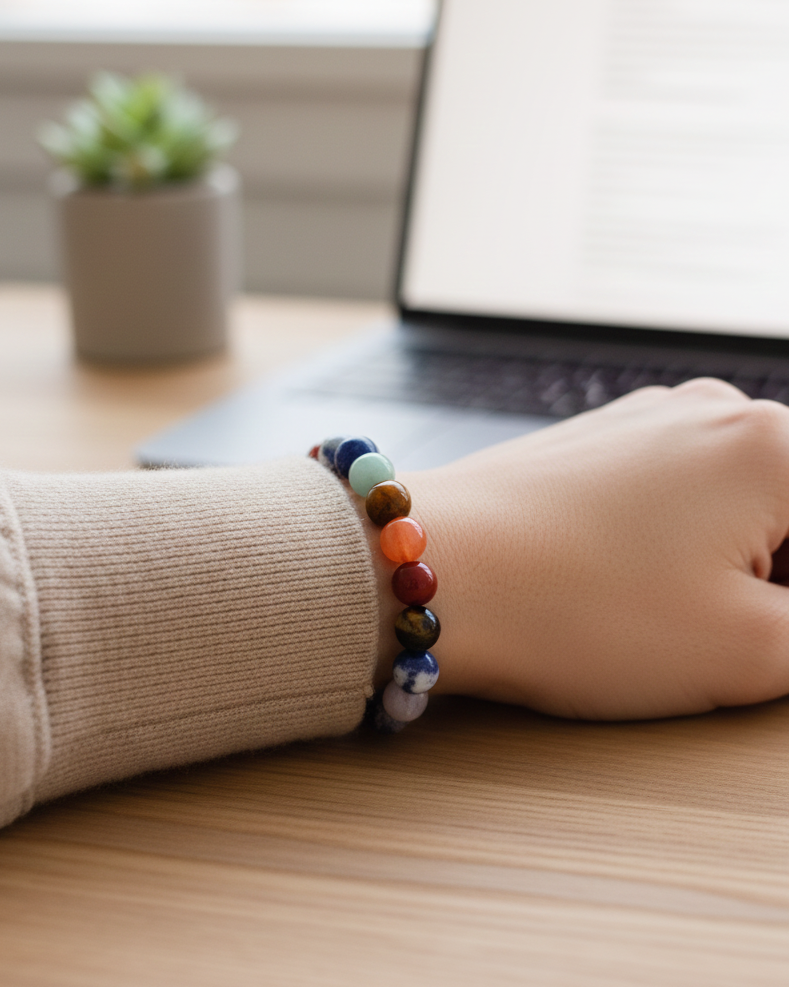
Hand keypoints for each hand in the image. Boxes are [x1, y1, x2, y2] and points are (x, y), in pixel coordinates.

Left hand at [386, 380, 788, 719]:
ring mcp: (644, 421)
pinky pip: (674, 494)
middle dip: (778, 580)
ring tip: (667, 614)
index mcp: (772, 444)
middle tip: (727, 634)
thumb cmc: (575, 608)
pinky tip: (626, 583)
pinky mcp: (595, 445)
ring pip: (737, 502)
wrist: (431, 572)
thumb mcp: (746, 651)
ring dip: (732, 565)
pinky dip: (678, 544)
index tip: (767, 630)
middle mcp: (712, 410)